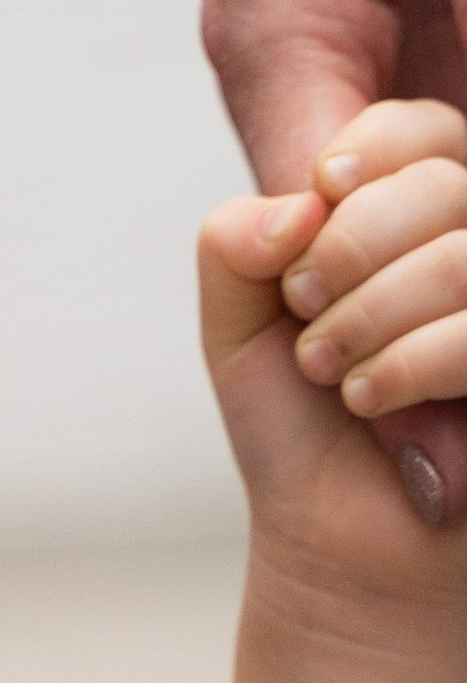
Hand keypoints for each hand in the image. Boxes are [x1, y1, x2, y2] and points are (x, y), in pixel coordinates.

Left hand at [200, 100, 466, 588]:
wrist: (346, 548)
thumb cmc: (304, 432)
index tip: (297, 251)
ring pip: (462, 254)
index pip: (417, 133)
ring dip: (372, 317)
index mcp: (436, 215)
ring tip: (337, 376)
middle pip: (440, 181)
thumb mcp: (242, 324)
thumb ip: (239, 242)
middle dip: (347, 255)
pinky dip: (415, 362)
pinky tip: (375, 404)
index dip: (353, 170)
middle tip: (308, 325)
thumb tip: (301, 204)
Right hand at [205, 0, 466, 522]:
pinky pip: (450, 124)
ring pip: (426, 199)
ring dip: (456, 280)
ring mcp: (350, 33)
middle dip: (437, 353)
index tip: (448, 484)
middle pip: (377, 249)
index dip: (408, 363)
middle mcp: (295, 56)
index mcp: (275, 33)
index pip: (333, 247)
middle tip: (462, 486)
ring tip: (462, 434)